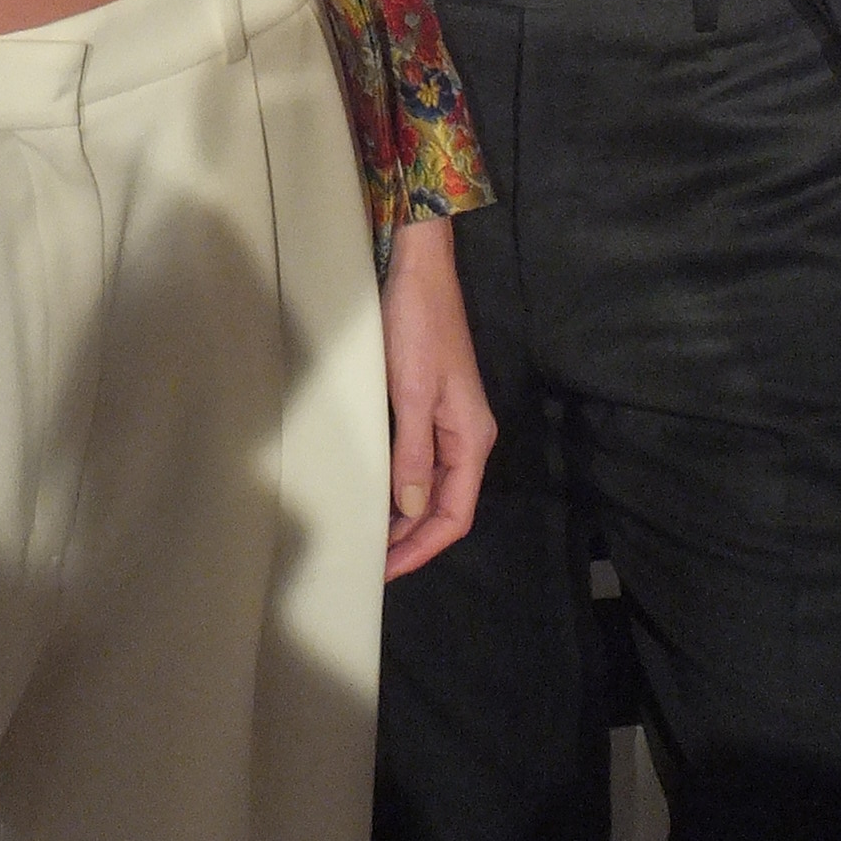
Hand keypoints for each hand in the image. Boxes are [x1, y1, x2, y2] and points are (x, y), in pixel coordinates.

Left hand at [381, 216, 495, 579]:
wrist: (419, 271)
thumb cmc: (418, 327)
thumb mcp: (413, 393)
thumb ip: (413, 452)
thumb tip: (410, 507)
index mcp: (471, 439)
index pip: (454, 515)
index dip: (421, 547)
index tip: (386, 570)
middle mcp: (466, 437)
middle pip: (445, 506)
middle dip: (411, 539)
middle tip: (370, 563)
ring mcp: (449, 422)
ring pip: (431, 486)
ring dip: (404, 516)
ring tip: (368, 539)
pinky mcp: (430, 406)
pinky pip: (419, 462)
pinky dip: (400, 486)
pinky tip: (376, 493)